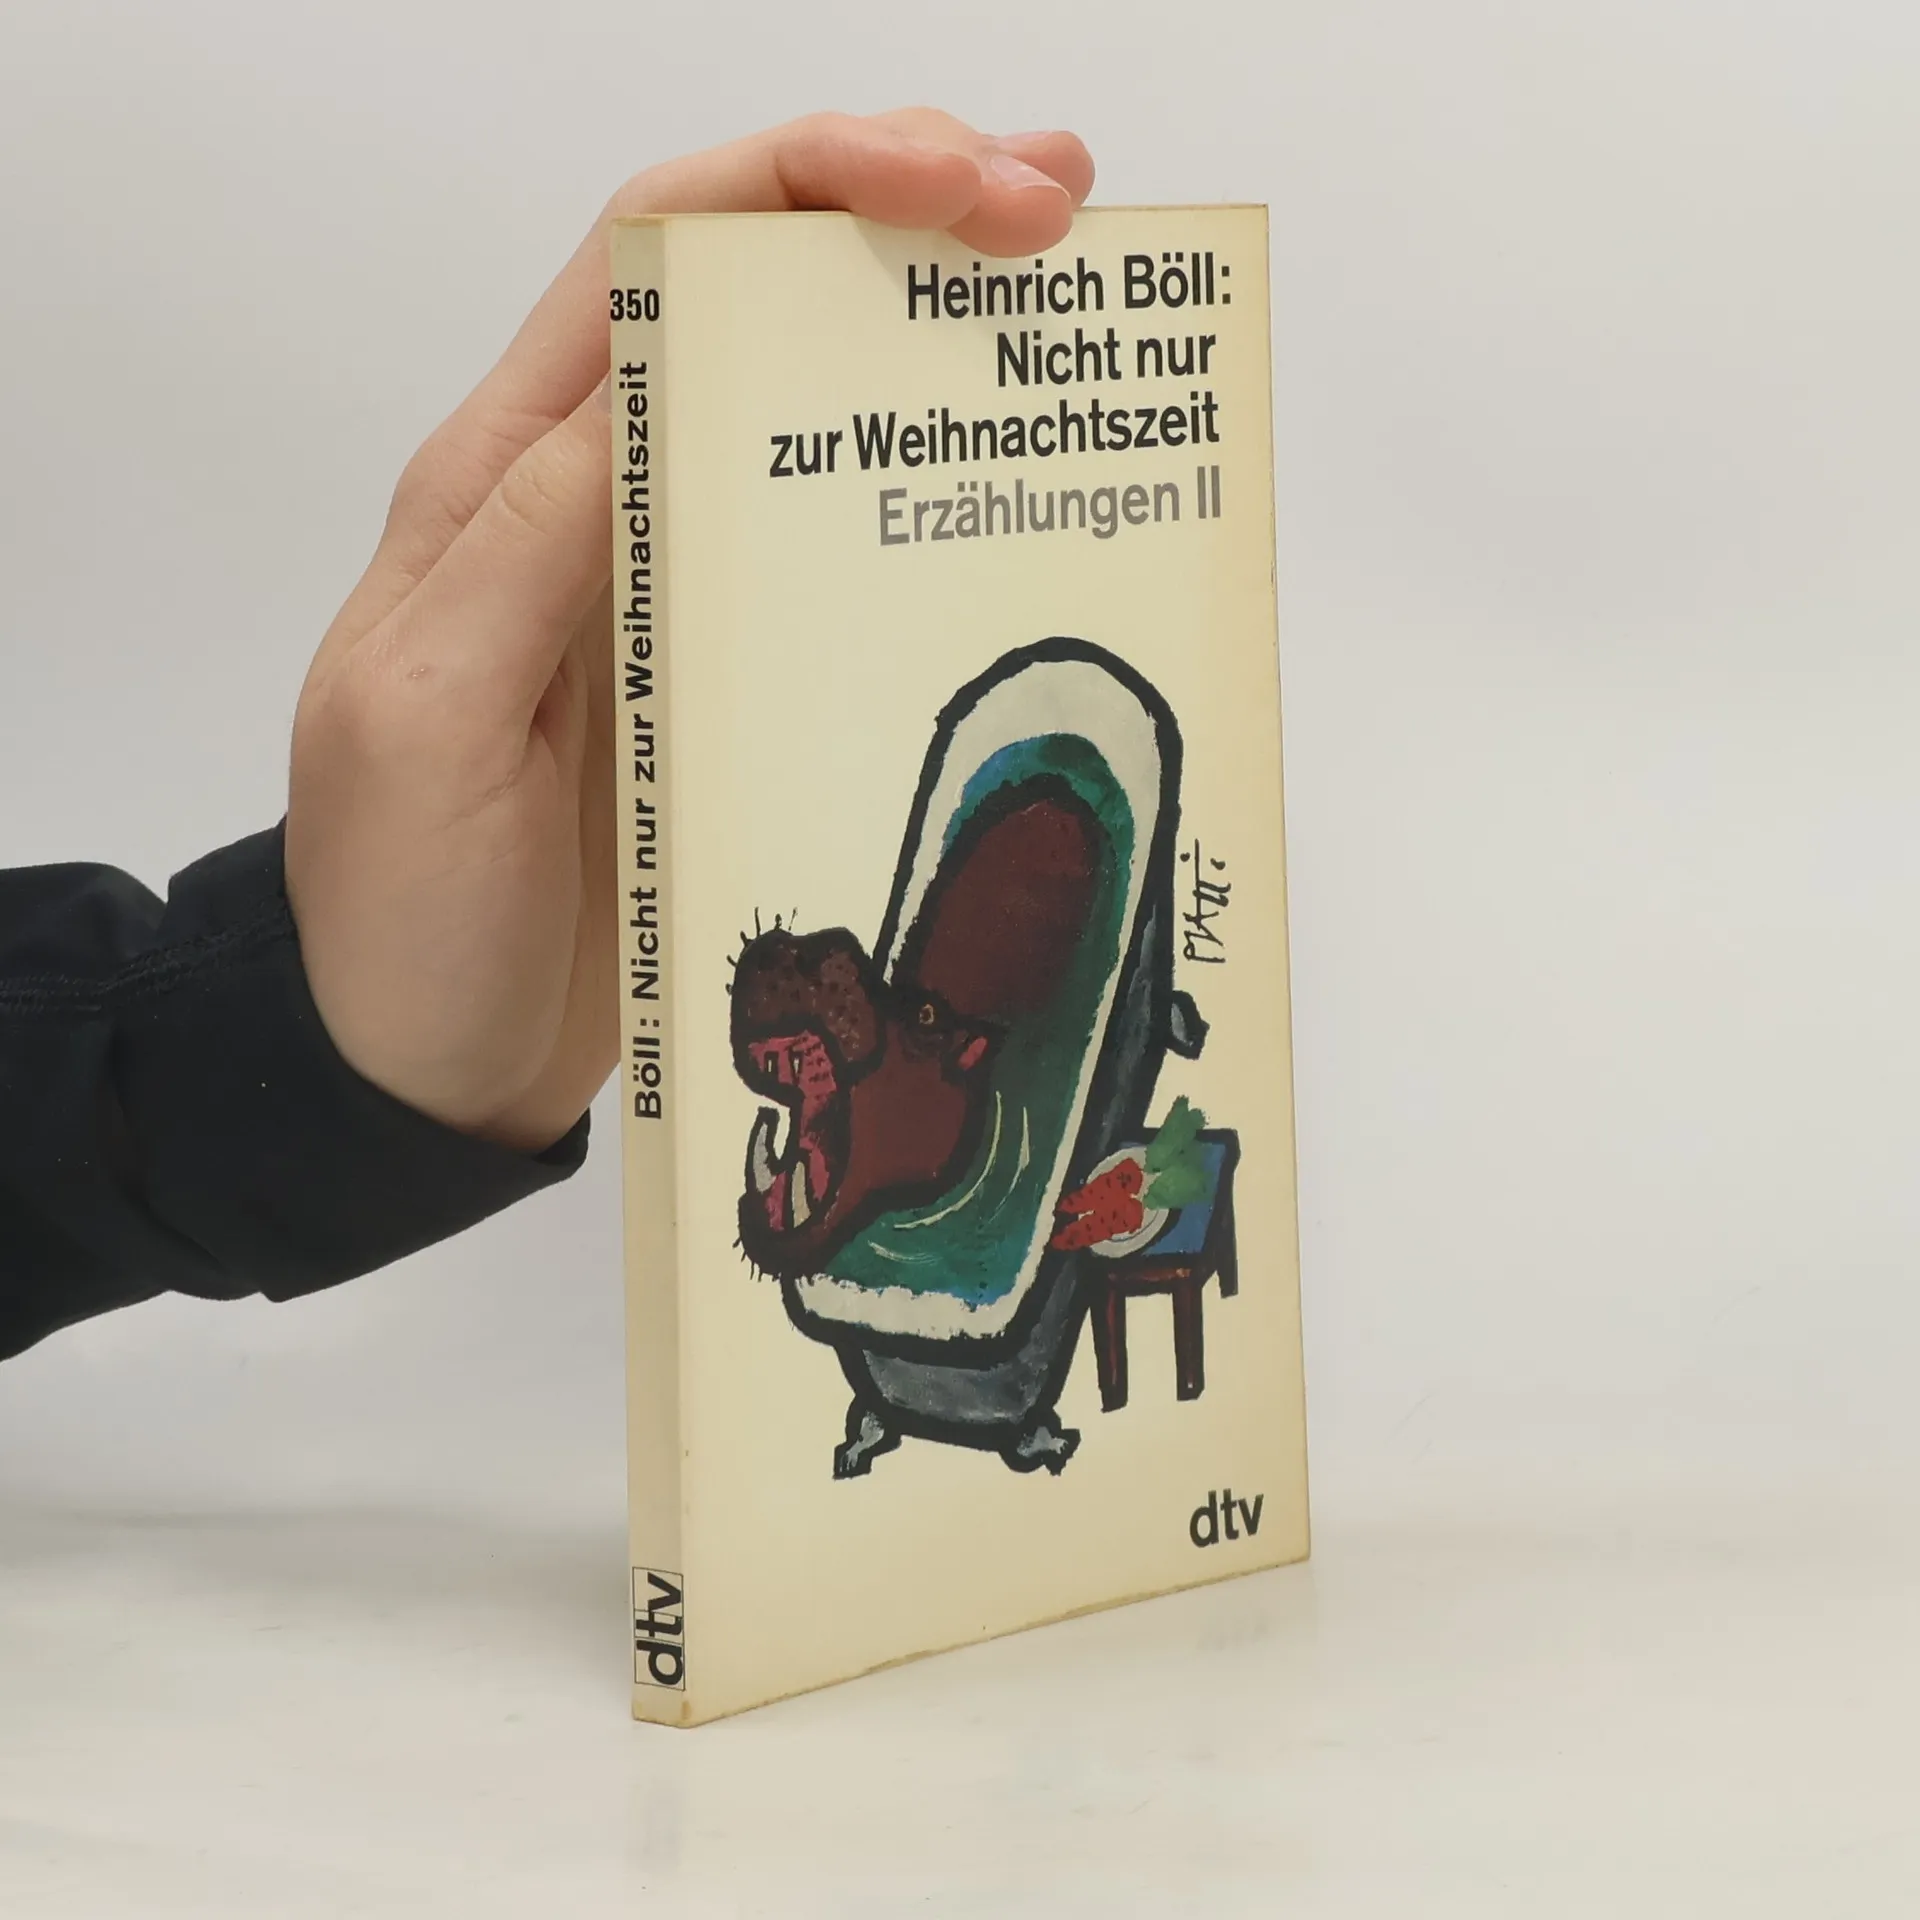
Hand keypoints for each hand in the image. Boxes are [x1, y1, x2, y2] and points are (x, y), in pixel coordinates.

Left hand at [285, 112, 1094, 1150]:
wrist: (420, 1062)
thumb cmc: (398, 907)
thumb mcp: (425, 718)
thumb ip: (530, 544)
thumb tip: (654, 379)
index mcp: (505, 482)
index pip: (651, 256)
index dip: (800, 178)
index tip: (954, 181)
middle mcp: (599, 505)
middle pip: (749, 296)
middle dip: (900, 210)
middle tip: (1057, 205)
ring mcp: (675, 589)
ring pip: (807, 409)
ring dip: (928, 329)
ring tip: (1068, 293)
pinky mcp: (729, 676)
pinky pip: (832, 552)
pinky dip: (924, 492)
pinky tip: (1015, 487)